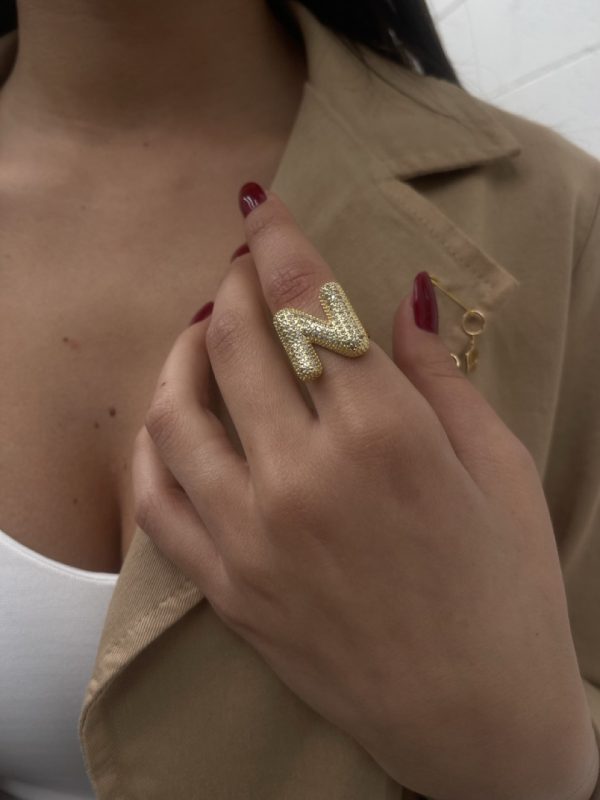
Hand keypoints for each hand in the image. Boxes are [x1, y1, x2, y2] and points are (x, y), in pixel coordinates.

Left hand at [133, 186, 597, 799]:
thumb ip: (439, 377)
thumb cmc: (505, 590)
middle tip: (246, 267)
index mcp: (384, 438)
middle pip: (239, 343)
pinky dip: (155, 444)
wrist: (476, 718)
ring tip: (206, 330)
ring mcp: (252, 538)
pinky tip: (174, 416)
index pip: (312, 307)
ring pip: (178, 412)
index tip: (259, 207)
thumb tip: (405, 298)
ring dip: (183, 351)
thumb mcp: (494, 469)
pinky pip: (157, 501)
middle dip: (237, 285)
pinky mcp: (227, 588)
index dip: (281, 244)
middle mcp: (304, 478)